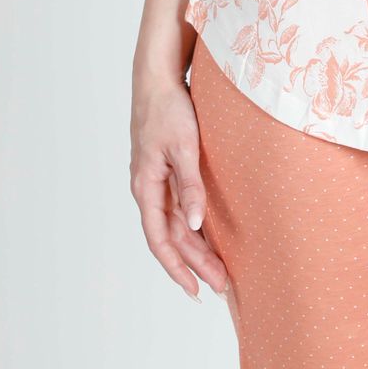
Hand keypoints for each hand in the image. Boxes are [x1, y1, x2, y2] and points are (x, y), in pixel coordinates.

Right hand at [130, 71, 228, 300]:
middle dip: (195, 264)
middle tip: (221, 286)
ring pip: (177, 224)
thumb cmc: (168, 109)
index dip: (176, 267)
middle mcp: (149, 189)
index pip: (160, 240)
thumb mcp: (183, 147)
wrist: (158, 79)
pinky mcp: (167, 171)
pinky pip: (180, 207)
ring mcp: (157, 181)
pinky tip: (208, 237)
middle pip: (172, 237)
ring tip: (219, 271)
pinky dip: (194, 226)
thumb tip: (195, 224)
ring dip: (196, 248)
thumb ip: (189, 185)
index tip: (195, 289)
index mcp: (146, 187)